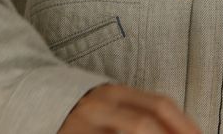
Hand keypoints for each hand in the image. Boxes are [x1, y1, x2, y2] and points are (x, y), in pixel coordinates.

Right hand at [58, 82, 202, 133]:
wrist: (38, 103)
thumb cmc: (90, 112)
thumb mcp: (115, 104)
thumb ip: (143, 113)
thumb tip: (183, 129)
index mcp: (117, 92)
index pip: (159, 105)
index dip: (184, 124)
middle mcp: (101, 106)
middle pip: (143, 125)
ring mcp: (83, 127)